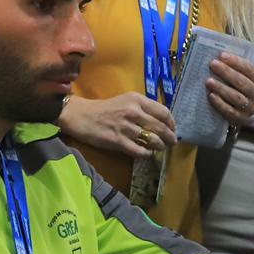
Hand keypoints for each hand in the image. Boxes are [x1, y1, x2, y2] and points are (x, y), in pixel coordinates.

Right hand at [58, 92, 174, 157]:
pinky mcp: (118, 141)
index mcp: (136, 100)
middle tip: (171, 143)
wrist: (80, 116)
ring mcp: (126, 127)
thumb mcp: (125, 101)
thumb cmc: (103, 108)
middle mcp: (133, 112)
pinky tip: (146, 153)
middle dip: (169, 137)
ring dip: (159, 146)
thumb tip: (160, 121)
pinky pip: (140, 151)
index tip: (173, 129)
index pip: (163, 112)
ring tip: (159, 148)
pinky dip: (146, 154)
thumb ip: (142, 108)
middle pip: (161, 127)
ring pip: (153, 140)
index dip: (171, 123)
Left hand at [205, 53, 253, 127]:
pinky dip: (220, 103)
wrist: (250, 110)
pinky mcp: (241, 119)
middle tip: (213, 64)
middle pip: (242, 82)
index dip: (236, 62)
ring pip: (236, 97)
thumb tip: (219, 57)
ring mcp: (251, 108)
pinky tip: (211, 95)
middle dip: (227, 72)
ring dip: (221, 88)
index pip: (250, 69)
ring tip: (208, 81)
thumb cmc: (244, 88)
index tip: (222, 55)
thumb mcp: (246, 77)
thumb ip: (236, 68)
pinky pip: (230, 111)